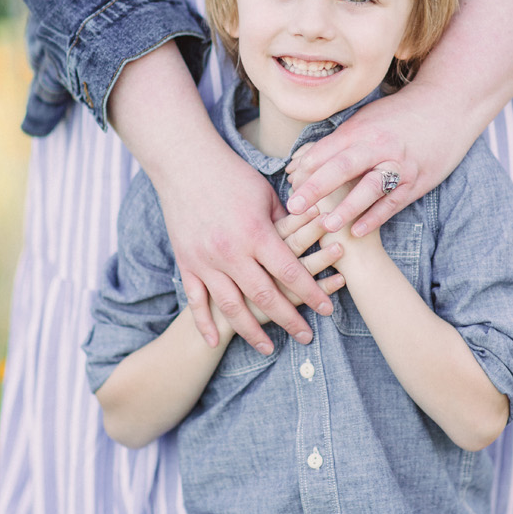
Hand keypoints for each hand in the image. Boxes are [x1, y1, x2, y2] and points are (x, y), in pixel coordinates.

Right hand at [155, 137, 339, 353]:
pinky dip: (203, 323)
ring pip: (231, 307)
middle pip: (266, 296)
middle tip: (306, 336)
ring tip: (269, 349)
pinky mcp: (186, 263)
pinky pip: (195, 301)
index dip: (312, 293)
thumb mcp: (265, 195)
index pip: (290, 271)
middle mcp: (231, 251)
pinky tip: (214, 342)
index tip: (328, 310)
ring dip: (251, 331)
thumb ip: (286, 223)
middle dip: (289, 320)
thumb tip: (309, 237)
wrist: (184, 164)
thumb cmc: (232, 176)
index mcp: (256, 233)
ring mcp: (206, 260)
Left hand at [285, 80, 467, 236]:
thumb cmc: (400, 113)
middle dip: (315, 188)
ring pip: (369, 188)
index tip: (287, 182)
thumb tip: (303, 160)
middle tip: (293, 206)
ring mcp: (399, 164)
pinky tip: (356, 231)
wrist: (449, 106)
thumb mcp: (367, 119)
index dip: (305, 167)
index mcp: (362, 129)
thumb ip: (339, 140)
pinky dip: (374, 218)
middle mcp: (379, 146)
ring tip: (326, 225)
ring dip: (346, 207)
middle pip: (342, 167)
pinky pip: (392, 202)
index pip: (327, 149)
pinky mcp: (416, 180)